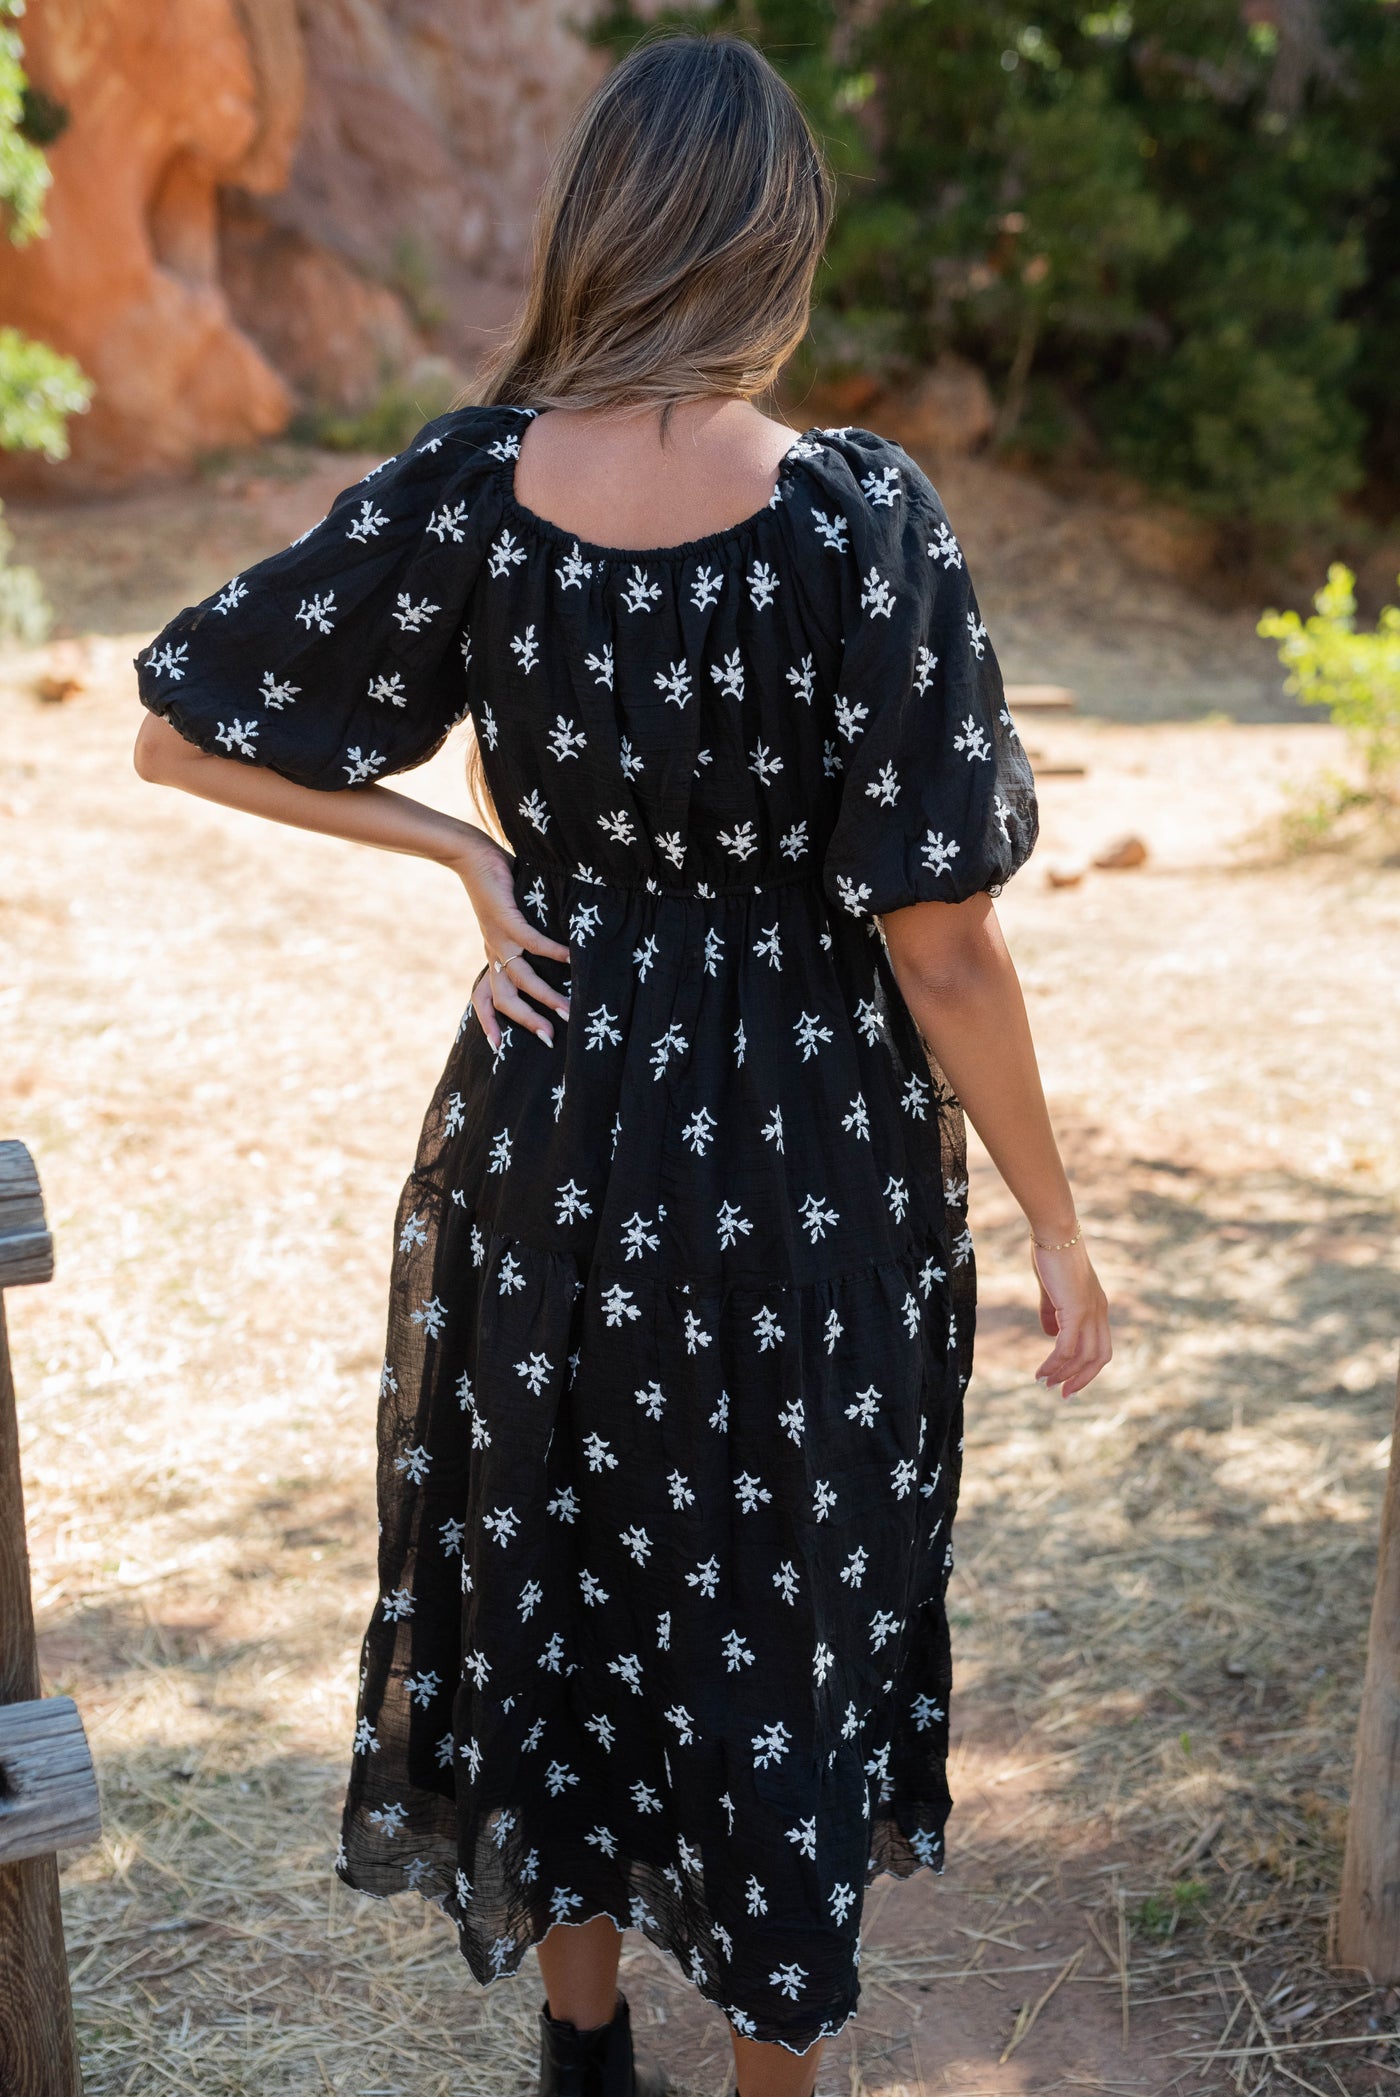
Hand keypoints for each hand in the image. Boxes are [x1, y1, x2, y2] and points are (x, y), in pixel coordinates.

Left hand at [446, 832, 570, 1049]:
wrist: (470, 856)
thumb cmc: (495, 884)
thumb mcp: (508, 918)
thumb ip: (526, 936)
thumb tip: (556, 950)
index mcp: (491, 955)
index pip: (483, 997)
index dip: (488, 1023)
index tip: (498, 1049)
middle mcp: (492, 951)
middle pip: (504, 999)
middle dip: (527, 1021)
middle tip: (550, 1039)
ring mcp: (498, 937)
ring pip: (521, 978)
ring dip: (545, 996)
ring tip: (568, 1009)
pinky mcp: (506, 918)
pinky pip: (531, 942)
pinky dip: (552, 952)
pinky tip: (571, 959)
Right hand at [1030, 1236, 1110, 1398]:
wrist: (1054, 1232)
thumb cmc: (1051, 1253)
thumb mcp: (1052, 1288)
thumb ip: (1052, 1311)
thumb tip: (1050, 1335)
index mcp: (1097, 1306)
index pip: (1100, 1345)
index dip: (1088, 1367)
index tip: (1070, 1381)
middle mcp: (1099, 1312)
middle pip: (1099, 1357)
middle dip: (1082, 1379)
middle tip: (1062, 1394)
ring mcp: (1090, 1312)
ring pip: (1083, 1356)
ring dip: (1064, 1374)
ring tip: (1045, 1383)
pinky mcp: (1076, 1310)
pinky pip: (1066, 1347)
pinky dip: (1055, 1363)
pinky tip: (1041, 1371)